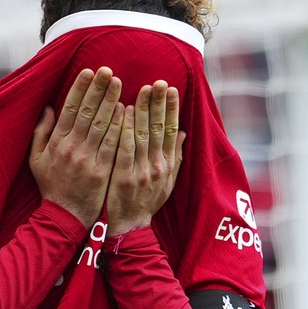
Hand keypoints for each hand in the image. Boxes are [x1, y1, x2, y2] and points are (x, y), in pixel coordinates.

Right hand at [29, 67, 122, 224]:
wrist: (64, 216)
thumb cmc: (51, 186)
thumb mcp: (36, 159)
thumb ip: (41, 132)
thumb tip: (48, 108)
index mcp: (56, 142)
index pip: (69, 109)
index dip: (80, 89)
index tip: (88, 71)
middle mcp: (71, 148)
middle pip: (87, 112)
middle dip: (97, 89)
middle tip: (108, 70)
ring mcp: (87, 159)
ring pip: (101, 125)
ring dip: (110, 102)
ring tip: (118, 83)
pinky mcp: (102, 171)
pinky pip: (112, 145)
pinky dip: (119, 127)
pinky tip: (126, 111)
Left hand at [106, 80, 183, 236]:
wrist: (129, 227)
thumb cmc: (146, 202)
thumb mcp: (167, 182)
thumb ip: (175, 156)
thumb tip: (184, 133)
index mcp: (168, 165)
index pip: (173, 130)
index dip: (172, 109)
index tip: (171, 89)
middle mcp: (157, 167)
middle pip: (160, 129)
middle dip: (159, 103)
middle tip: (159, 81)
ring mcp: (141, 172)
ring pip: (144, 135)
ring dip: (144, 110)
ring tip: (144, 89)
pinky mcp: (123, 177)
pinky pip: (125, 148)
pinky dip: (126, 128)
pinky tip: (125, 110)